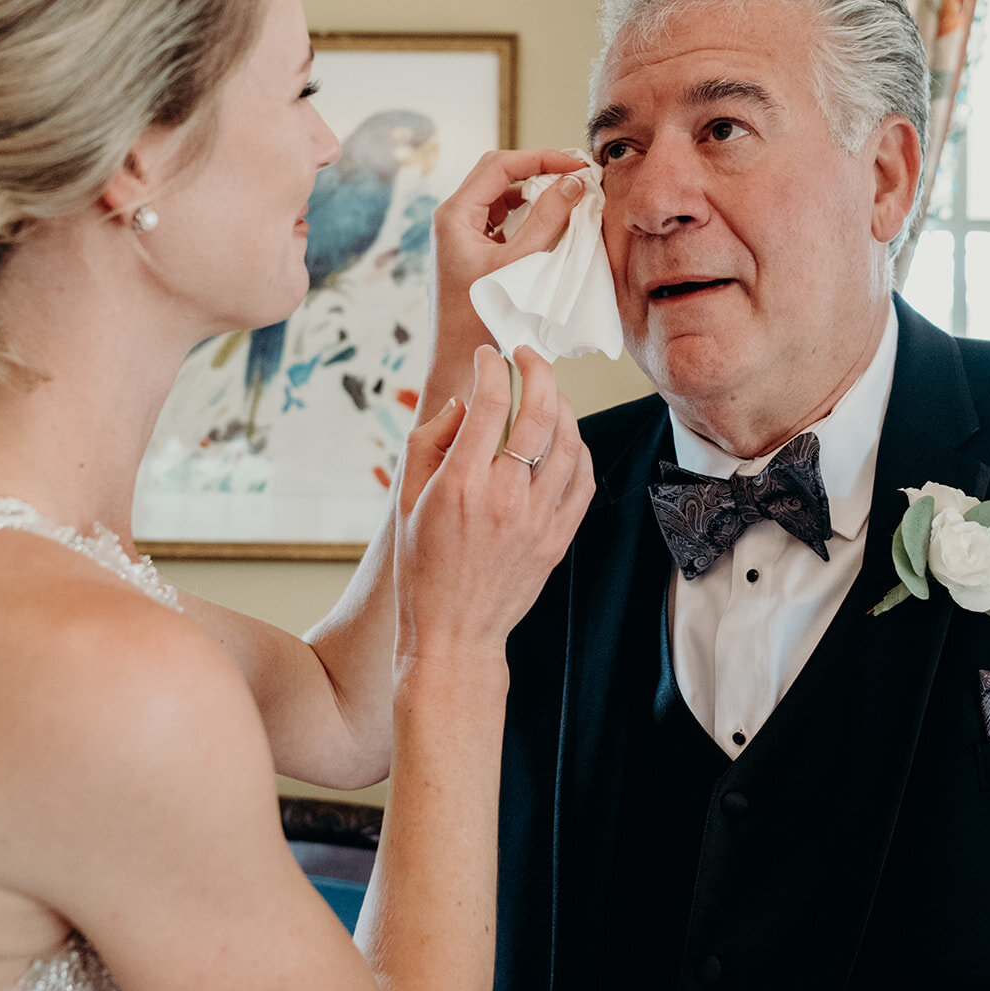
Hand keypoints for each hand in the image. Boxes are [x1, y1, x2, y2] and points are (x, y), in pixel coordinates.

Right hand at [394, 344, 593, 666]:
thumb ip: (429, 443)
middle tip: (527, 355)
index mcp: (460, 485)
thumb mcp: (406, 501)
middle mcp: (504, 498)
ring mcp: (537, 520)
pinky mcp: (558, 539)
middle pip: (539, 412)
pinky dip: (579, 448)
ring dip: (562, 405)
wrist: (453, 634)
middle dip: (537, 369)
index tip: (489, 355)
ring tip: (547, 392)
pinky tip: (565, 437)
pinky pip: (583, 480)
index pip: (489, 402)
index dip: (492, 366)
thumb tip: (465, 404)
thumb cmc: (422, 568)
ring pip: (569, 442)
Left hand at [421, 149, 587, 414]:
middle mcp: (453, 220)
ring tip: (571, 198)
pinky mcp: (473, 253)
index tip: (577, 166)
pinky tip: (555, 225)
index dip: (541, 158)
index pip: (500, 165)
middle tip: (577, 175)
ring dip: (536, 194)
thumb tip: (573, 184)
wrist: (459, 364)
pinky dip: (530, 217)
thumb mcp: (520, 265)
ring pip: (502, 198)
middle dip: (539, 170)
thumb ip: (547, 220)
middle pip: (499, 176)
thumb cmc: (481, 320)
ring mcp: (462, 236)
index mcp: (454, 215)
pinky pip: (504, 222)